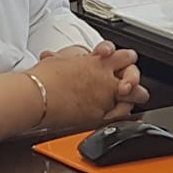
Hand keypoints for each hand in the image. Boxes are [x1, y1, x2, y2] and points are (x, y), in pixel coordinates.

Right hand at [29, 46, 146, 126]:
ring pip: (134, 96)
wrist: (37, 96)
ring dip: (134, 96)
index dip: (126, 58)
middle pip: (134, 75)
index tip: (123, 61)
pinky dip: (123, 114)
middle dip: (134, 78)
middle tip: (131, 82)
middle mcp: (105, 79)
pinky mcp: (100, 116)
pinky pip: (121, 115)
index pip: (125, 55)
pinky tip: (124, 114)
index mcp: (97, 62)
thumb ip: (67, 60)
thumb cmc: (43, 79)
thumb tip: (55, 57)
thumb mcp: (59, 60)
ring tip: (135, 98)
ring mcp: (105, 98)